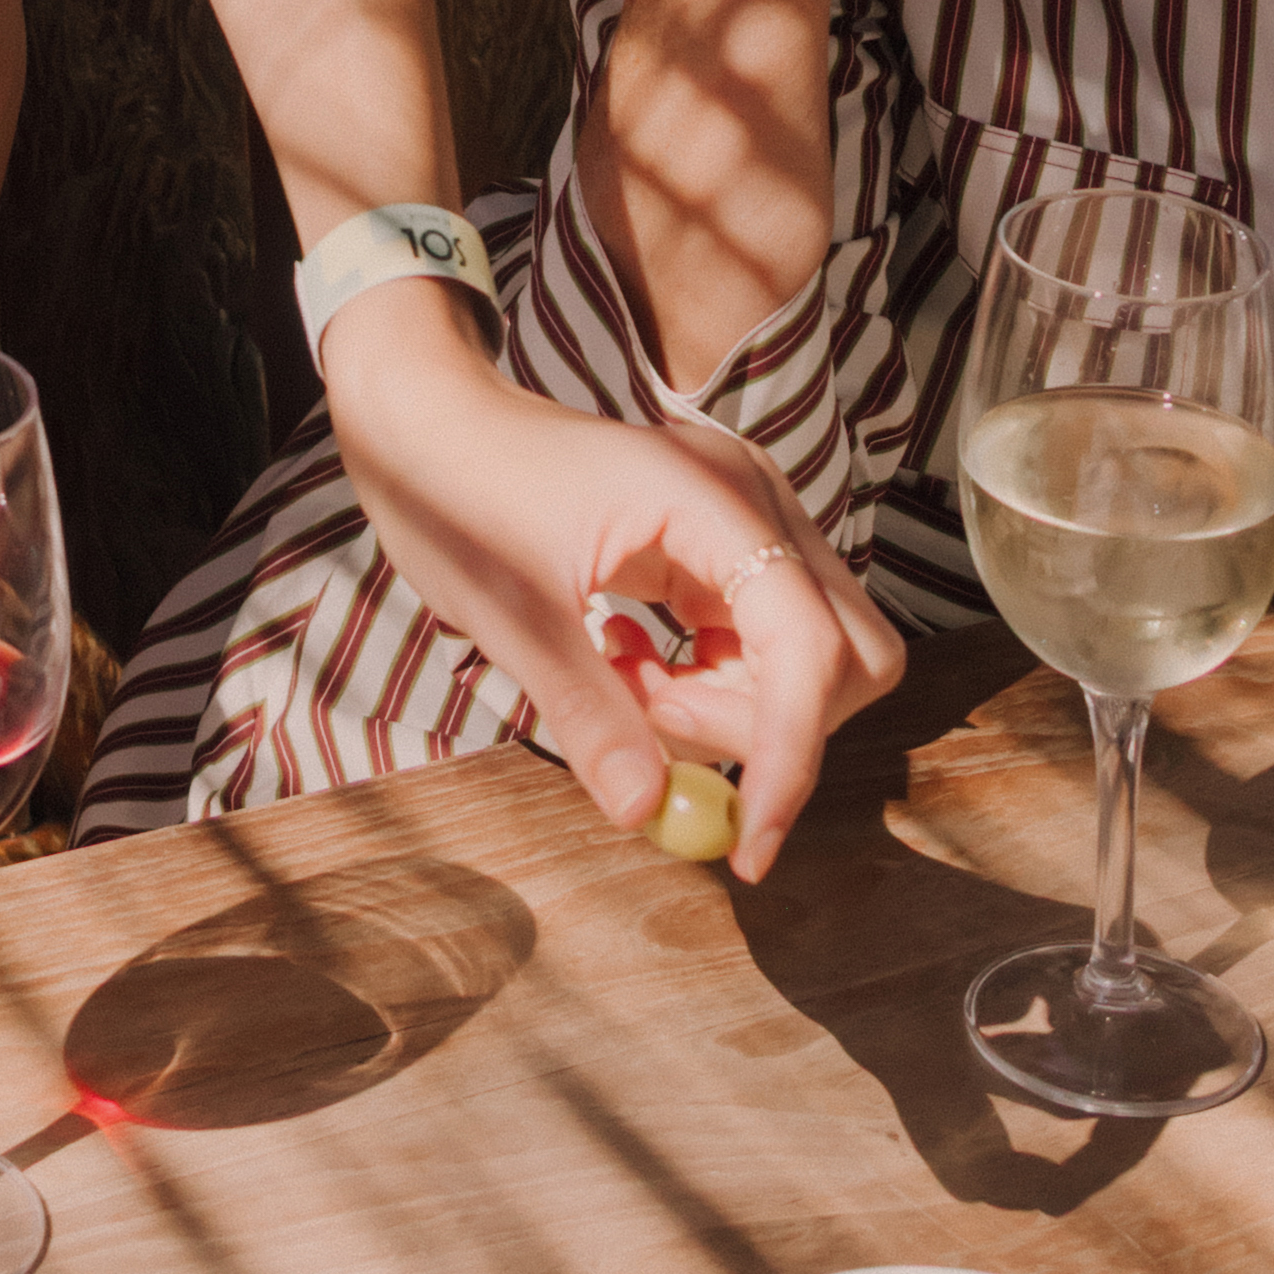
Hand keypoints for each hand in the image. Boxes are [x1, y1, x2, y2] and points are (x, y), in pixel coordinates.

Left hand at [318, 289, 900, 882]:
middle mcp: (750, 499)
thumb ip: (590, 715)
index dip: (792, 752)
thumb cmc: (460, 494)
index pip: (806, 643)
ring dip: (730, 707)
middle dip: (769, 725)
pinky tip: (630, 662)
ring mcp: (744, 519)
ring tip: (626, 684)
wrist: (429, 426)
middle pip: (844, 651)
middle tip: (658, 724)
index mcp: (709, 497)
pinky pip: (761, 644)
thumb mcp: (517, 616)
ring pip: (808, 657)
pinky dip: (710, 684)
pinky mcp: (722, 546)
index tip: (750, 848)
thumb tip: (647, 812)